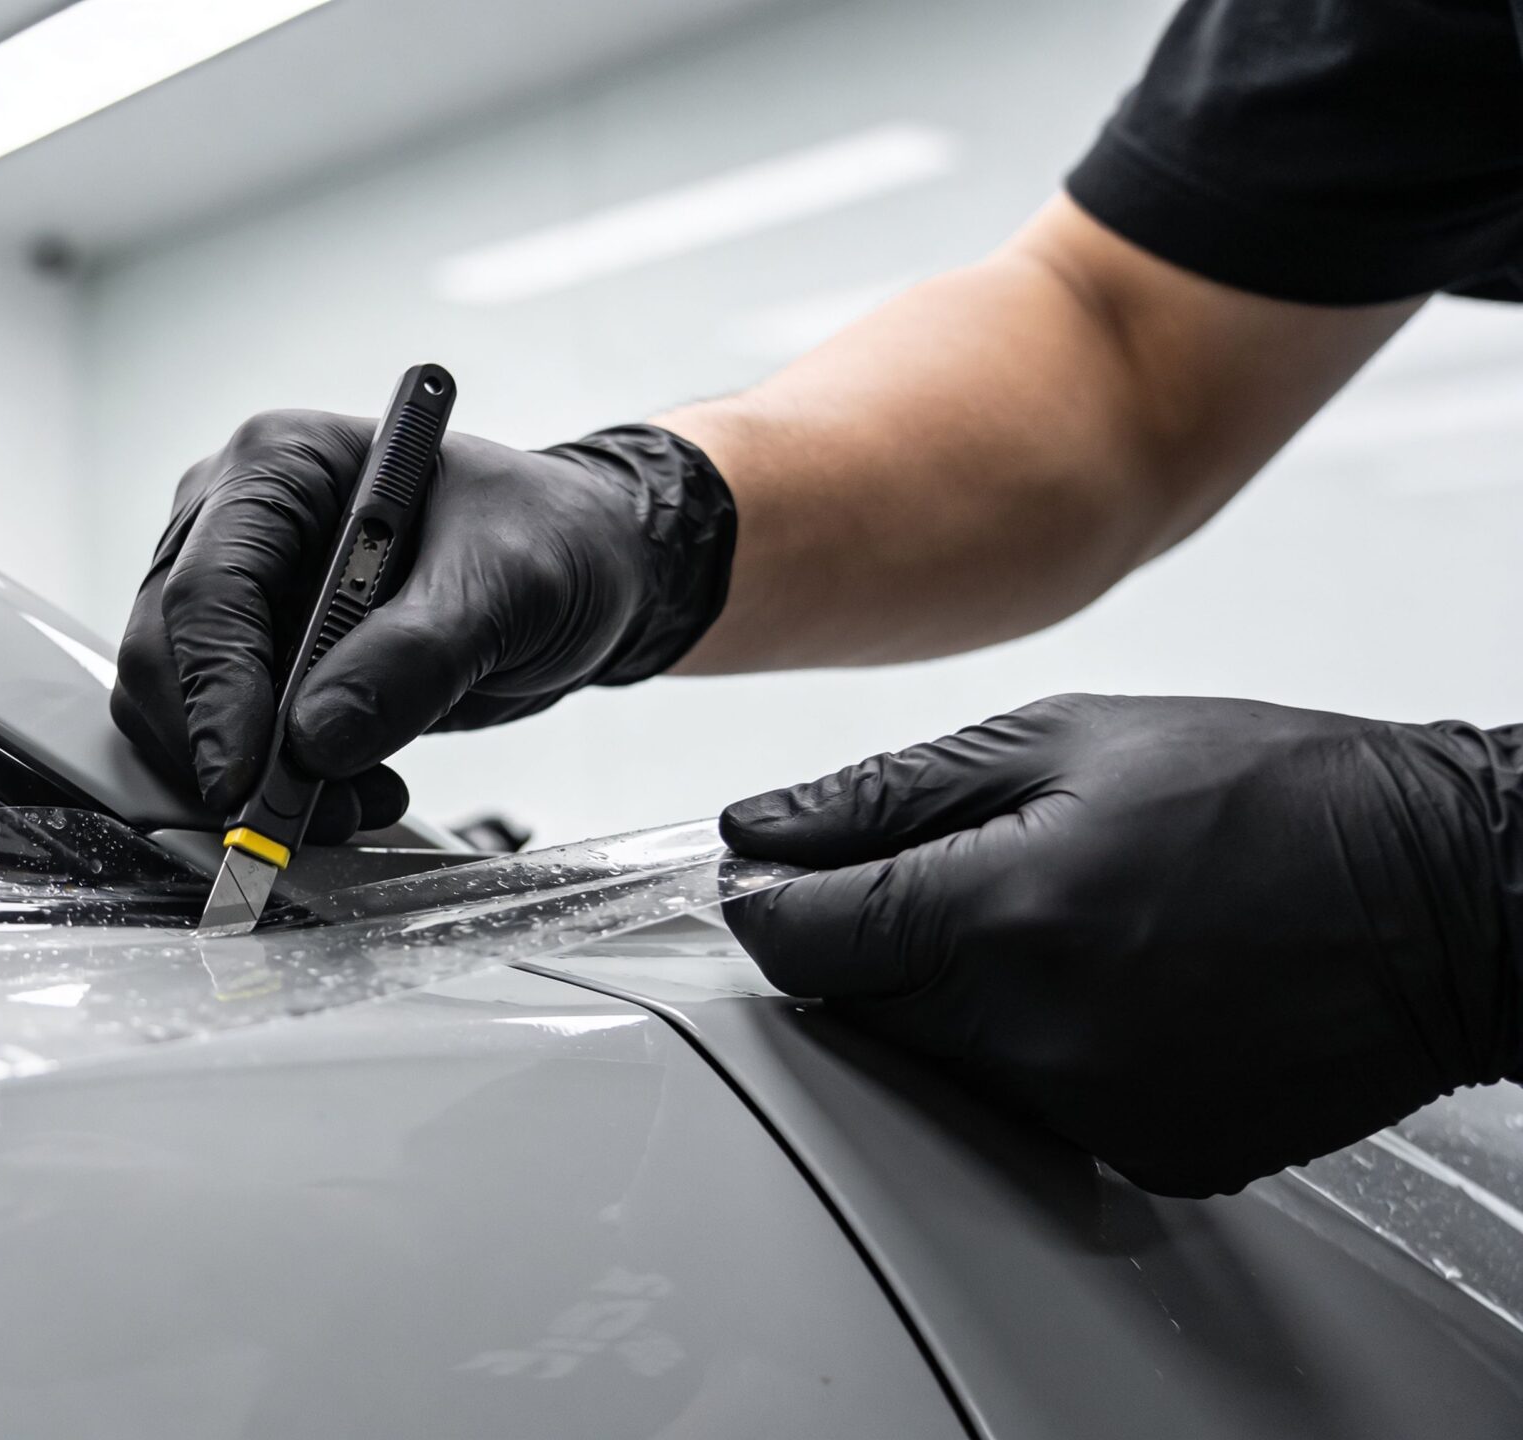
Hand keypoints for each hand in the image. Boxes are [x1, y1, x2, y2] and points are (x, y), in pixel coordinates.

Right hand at [112, 410, 735, 838]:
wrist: (579, 570)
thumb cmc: (549, 539)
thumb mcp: (508, 584)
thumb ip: (415, 655)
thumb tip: (316, 738)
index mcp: (280, 466)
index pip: (206, 588)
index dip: (212, 693)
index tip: (244, 780)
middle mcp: (235, 523)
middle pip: (166, 654)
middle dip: (225, 750)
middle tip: (313, 813)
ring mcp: (239, 595)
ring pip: (175, 708)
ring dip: (249, 778)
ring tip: (361, 796)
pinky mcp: (255, 660)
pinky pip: (218, 738)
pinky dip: (270, 784)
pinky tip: (352, 787)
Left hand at [721, 693, 1522, 1197]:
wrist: (1453, 894)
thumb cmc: (1278, 791)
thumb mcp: (1069, 740)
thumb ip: (888, 795)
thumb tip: (759, 829)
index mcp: (1007, 913)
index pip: (801, 943)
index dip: (763, 902)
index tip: (759, 874)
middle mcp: (1038, 1032)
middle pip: (856, 1010)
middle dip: (859, 943)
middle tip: (936, 875)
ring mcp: (1093, 1110)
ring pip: (935, 1065)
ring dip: (944, 997)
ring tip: (1050, 918)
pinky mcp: (1145, 1157)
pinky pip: (1027, 1107)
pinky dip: (1030, 1049)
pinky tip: (1107, 982)